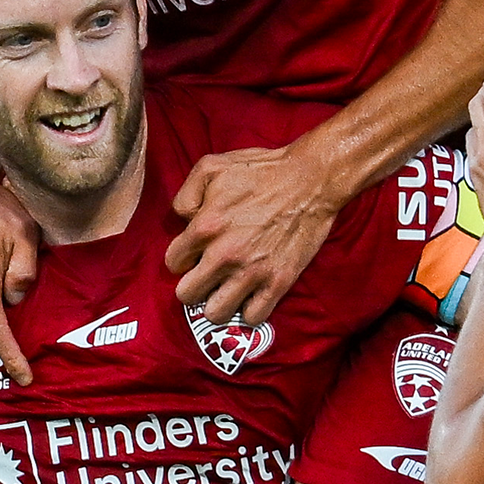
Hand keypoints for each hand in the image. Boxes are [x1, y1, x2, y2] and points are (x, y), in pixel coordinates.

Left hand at [165, 143, 341, 325]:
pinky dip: (249, 310)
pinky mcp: (278, 282)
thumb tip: (182, 222)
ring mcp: (252, 272)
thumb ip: (185, 195)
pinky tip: (250, 295)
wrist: (310, 180)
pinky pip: (253, 317)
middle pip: (187, 294)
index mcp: (205, 226)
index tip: (195, 253)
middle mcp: (224, 254)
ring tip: (226, 289)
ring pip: (216, 313)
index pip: (173, 262)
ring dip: (217, 302)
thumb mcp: (211, 166)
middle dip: (193, 285)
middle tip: (206, 275)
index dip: (182, 257)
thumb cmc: (260, 170)